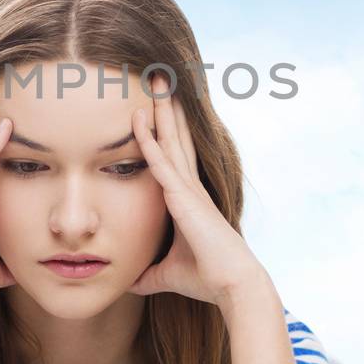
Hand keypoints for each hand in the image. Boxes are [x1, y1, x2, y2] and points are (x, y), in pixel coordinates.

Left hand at [128, 71, 266, 305]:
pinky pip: (162, 164)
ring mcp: (189, 189)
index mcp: (188, 198)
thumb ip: (149, 273)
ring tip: (155, 79)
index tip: (157, 104)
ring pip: (171, 140)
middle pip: (175, 137)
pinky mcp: (185, 199)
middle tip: (158, 76)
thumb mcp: (167, 273)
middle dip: (166, 107)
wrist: (233, 286)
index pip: (174, 155)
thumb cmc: (207, 278)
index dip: (166, 128)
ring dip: (161, 110)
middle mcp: (190, 186)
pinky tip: (138, 120)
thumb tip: (130, 282)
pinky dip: (148, 141)